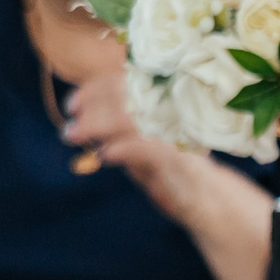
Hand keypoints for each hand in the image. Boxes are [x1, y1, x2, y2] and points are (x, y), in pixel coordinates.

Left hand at [64, 62, 187, 189]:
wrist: (208, 199)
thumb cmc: (173, 171)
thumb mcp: (141, 142)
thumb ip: (118, 128)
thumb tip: (82, 116)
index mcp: (165, 100)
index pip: (124, 80)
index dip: (93, 90)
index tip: (72, 105)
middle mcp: (173, 108)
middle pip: (121, 93)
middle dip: (89, 107)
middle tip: (70, 125)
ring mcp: (176, 130)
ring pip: (125, 117)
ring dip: (93, 126)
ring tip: (75, 137)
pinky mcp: (177, 156)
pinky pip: (140, 146)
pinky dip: (117, 149)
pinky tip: (104, 156)